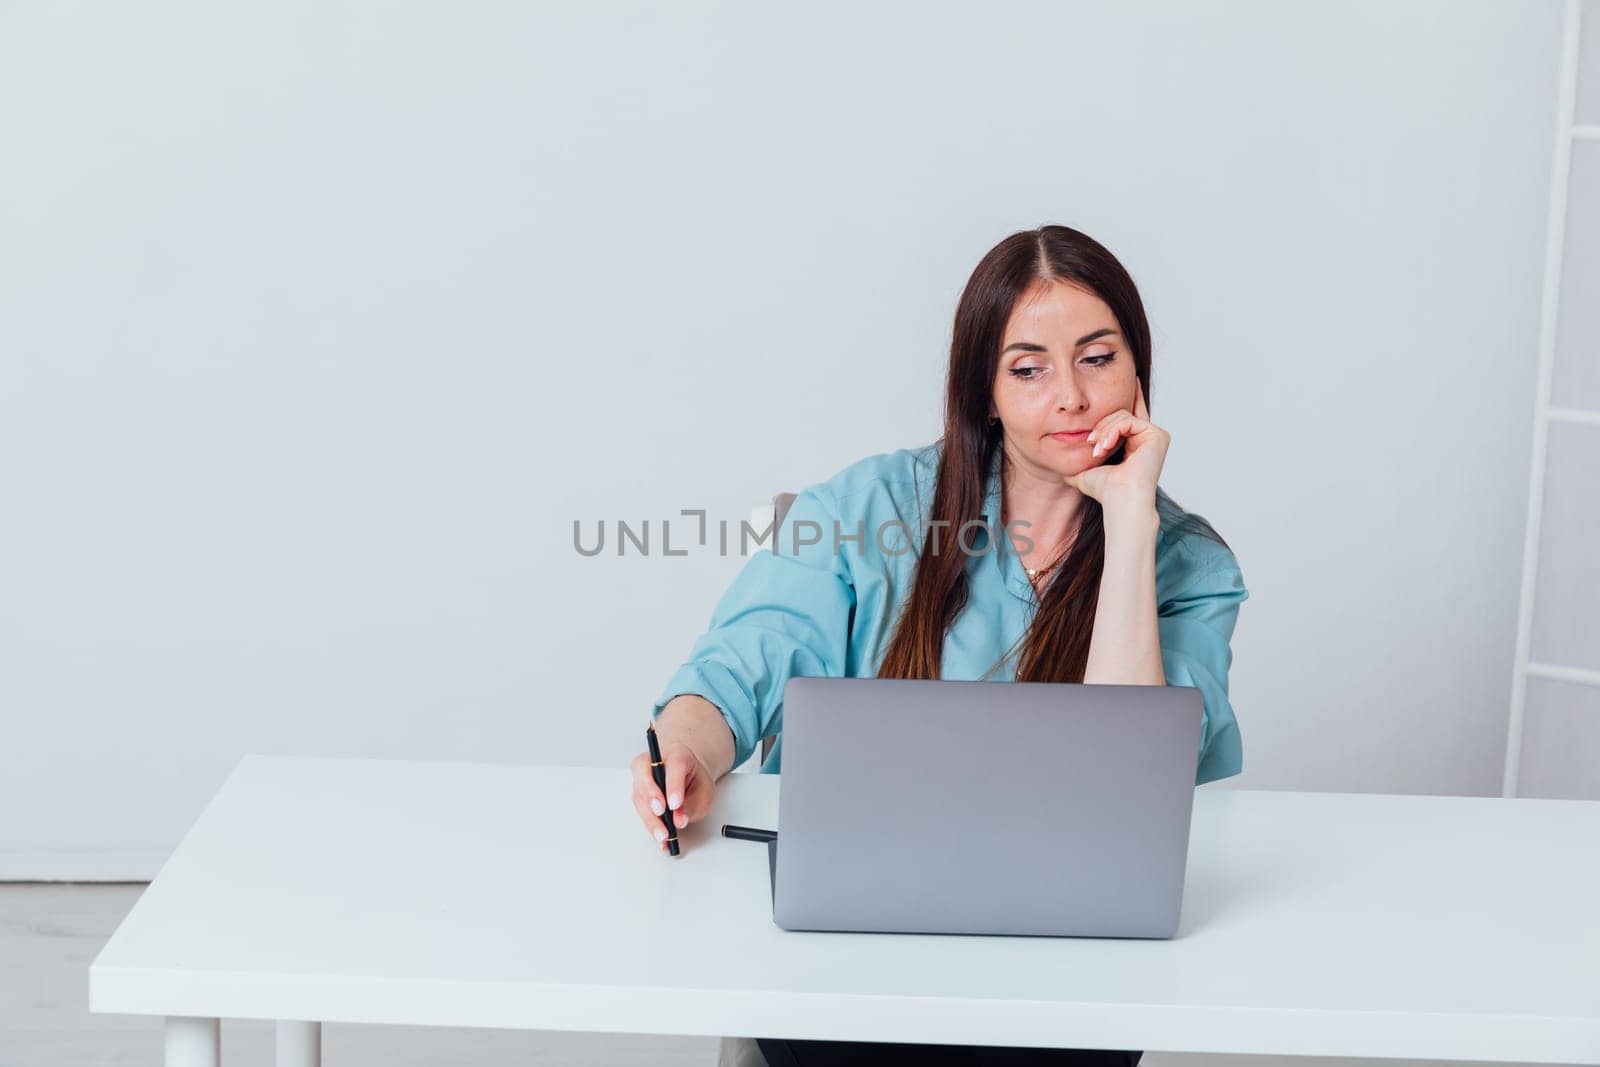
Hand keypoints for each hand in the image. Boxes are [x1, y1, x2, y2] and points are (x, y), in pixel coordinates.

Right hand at [630, 739, 717, 854]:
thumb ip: (692, 805)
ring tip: (663, 835)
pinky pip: (640, 809)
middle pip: (645, 774)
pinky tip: (660, 838)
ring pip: (639, 795)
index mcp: (678, 754)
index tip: (675, 804)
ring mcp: (643, 777)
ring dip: (649, 817)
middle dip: (651, 795)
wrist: (688, 777)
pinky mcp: (638, 793)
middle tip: (661, 814)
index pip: (673, 765)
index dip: (673, 785)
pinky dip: (650, 825)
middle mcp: (655, 762)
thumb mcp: (704, 792)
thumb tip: (679, 820)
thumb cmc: (695, 781)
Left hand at [1063, 379, 1167, 511]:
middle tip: (1092, 445)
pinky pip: (1128, 420)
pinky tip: (1106, 447)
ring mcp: (1155, 435)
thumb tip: (1062, 469)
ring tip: (1097, 450)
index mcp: (1137, 443)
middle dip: (1101, 427)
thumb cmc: (1105, 490)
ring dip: (1104, 431)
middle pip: (1120, 413)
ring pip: (1122, 415)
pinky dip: (1113, 432)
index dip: (1131, 395)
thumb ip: (1079, 464)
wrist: (1119, 499)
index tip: (1131, 378)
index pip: (1131, 414)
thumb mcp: (1086, 472)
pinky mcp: (1157, 434)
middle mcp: (1150, 437)